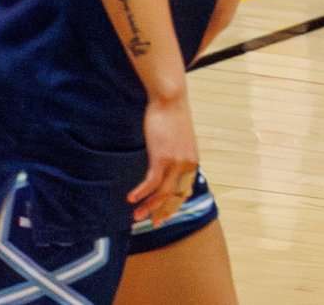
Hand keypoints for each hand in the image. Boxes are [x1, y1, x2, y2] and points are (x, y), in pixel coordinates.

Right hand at [131, 96, 199, 227]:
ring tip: (136, 217)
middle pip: (175, 196)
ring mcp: (176, 163)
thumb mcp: (179, 141)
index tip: (163, 216)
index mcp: (193, 162)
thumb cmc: (172, 118)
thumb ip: (177, 156)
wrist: (170, 100)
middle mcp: (188, 165)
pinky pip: (151, 182)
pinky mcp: (162, 157)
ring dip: (148, 207)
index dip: (174, 206)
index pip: (185, 191)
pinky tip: (131, 199)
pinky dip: (141, 193)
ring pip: (162, 193)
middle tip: (151, 224)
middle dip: (162, 212)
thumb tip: (169, 167)